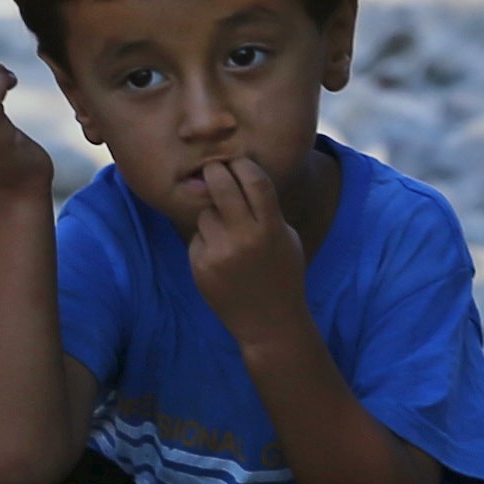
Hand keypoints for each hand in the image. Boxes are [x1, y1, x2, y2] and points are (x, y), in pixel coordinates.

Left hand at [188, 159, 307, 345]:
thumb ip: (266, 210)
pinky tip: (221, 259)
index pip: (255, 181)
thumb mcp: (285, 238)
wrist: (268, 322)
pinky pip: (197, 238)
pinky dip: (206, 241)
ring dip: (213, 216)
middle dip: (214, 171)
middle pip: (220, 186)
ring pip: (205, 213)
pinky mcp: (200, 265)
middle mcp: (244, 238)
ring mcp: (219, 252)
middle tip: (212, 168)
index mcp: (271, 229)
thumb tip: (241, 175)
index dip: (243, 165)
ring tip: (229, 236)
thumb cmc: (282, 274)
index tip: (237, 161)